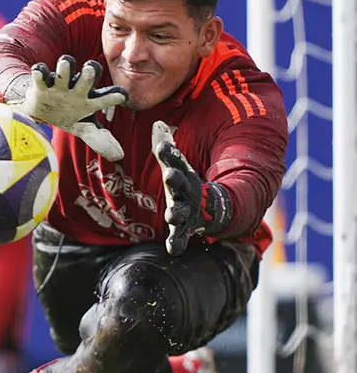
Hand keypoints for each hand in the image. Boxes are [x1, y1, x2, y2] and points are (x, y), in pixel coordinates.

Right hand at [11, 55, 128, 161]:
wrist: (41, 109)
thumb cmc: (68, 115)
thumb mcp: (83, 127)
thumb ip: (98, 138)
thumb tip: (119, 156)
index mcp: (89, 101)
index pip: (104, 98)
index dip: (113, 97)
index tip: (122, 96)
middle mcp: (77, 89)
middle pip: (87, 78)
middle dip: (89, 74)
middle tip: (90, 69)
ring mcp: (59, 85)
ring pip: (64, 71)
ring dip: (65, 68)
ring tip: (65, 64)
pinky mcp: (41, 84)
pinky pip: (40, 74)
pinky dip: (39, 72)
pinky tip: (38, 72)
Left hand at [151, 121, 229, 255]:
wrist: (214, 208)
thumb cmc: (188, 184)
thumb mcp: (178, 165)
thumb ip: (166, 147)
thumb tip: (157, 124)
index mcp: (182, 175)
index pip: (175, 161)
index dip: (169, 153)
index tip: (163, 146)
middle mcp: (186, 192)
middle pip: (180, 184)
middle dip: (175, 179)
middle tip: (169, 174)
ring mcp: (187, 210)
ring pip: (180, 211)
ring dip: (175, 213)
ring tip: (170, 215)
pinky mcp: (185, 228)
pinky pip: (181, 236)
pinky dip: (177, 242)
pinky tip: (173, 249)